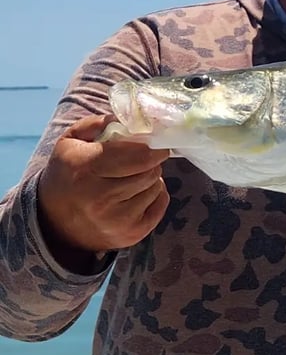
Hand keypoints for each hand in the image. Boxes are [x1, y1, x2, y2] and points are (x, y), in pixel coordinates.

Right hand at [37, 114, 170, 266]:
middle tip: (135, 162)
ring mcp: (117, 221)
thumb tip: (131, 119)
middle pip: (151, 170)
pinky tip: (133, 196)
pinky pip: (161, 203)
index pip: (139, 155)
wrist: (54, 222)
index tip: (152, 144)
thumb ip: (100, 124)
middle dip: (148, 162)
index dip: (151, 147)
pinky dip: (153, 195)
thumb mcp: (72, 141)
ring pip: (156, 186)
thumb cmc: (68, 173)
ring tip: (128, 180)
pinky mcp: (132, 235)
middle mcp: (100, 198)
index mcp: (85, 168)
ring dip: (149, 179)